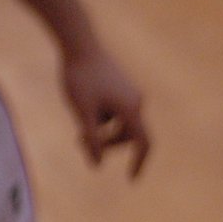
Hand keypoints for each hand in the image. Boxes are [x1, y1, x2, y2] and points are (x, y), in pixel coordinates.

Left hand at [62, 47, 150, 177]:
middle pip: (128, 135)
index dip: (138, 163)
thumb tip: (97, 164)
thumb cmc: (79, 77)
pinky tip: (84, 104)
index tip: (131, 179)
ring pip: (121, 122)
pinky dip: (103, 115)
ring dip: (103, 128)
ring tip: (79, 121)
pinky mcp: (123, 86)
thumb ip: (91, 139)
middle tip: (79, 141)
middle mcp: (136, 102)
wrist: (79, 42)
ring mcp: (131, 93)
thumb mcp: (82, 112)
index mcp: (131, 110)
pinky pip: (117, 110)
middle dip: (106, 142)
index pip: (142, 144)